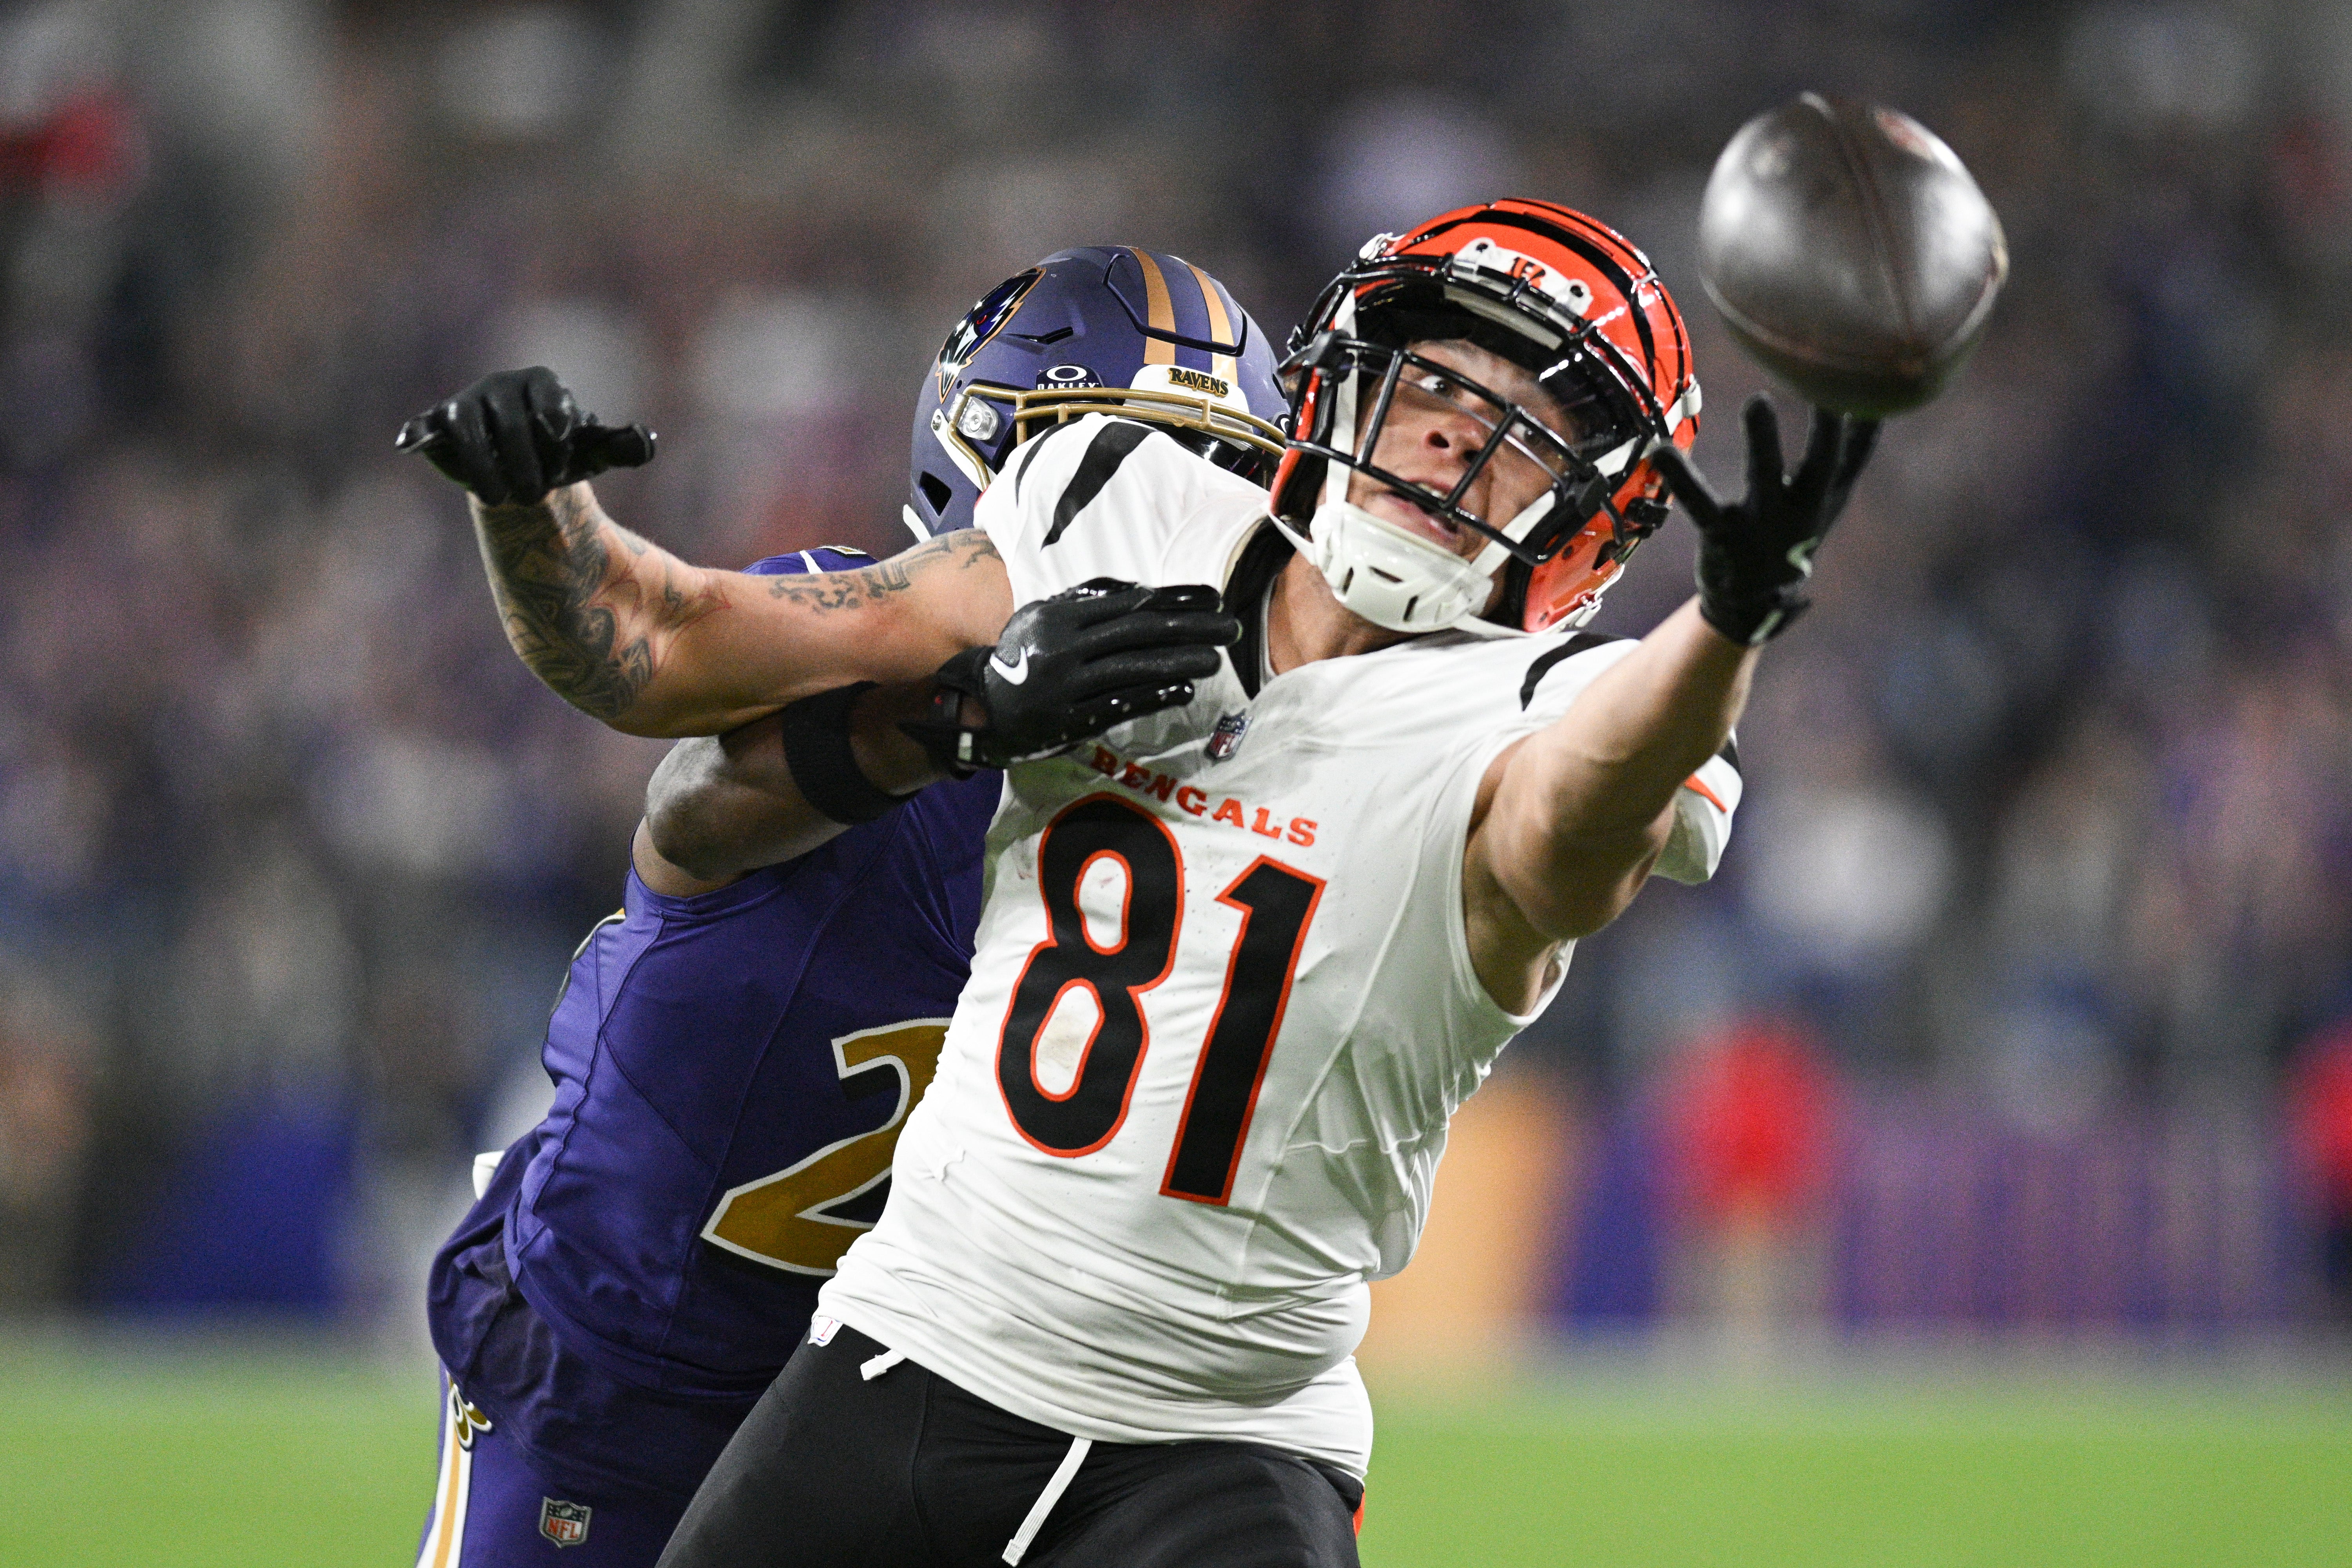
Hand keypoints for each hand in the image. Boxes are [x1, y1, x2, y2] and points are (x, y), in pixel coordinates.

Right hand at [395, 367, 655, 505]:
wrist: (520, 465)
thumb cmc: (558, 454)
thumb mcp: (591, 454)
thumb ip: (621, 447)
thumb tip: (647, 441)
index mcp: (542, 383)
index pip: (549, 408)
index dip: (557, 444)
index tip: (562, 471)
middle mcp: (502, 385)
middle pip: (511, 425)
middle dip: (525, 466)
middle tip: (535, 496)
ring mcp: (468, 402)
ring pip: (469, 429)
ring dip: (485, 468)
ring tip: (501, 499)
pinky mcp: (439, 423)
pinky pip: (427, 426)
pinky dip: (418, 433)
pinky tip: (410, 444)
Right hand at [905, 579, 1240, 772]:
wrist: (981, 706)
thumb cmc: (1023, 655)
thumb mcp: (1045, 615)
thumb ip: (1089, 599)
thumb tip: (1142, 591)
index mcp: (1061, 615)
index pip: (1130, 603)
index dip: (1175, 599)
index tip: (1214, 597)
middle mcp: (1064, 647)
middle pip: (1138, 633)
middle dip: (1190, 628)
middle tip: (1230, 628)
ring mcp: (1067, 685)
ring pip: (1133, 669)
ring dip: (1179, 663)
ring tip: (1216, 660)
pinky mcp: (1070, 720)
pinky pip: (1119, 705)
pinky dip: (1153, 696)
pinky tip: (1183, 690)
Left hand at [1650, 396, 1876, 645]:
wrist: (1755, 603)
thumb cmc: (1794, 533)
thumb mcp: (1832, 496)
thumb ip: (1854, 452)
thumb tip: (1878, 406)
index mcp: (1827, 495)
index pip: (1855, 455)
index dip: (1869, 423)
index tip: (1878, 381)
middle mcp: (1801, 508)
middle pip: (1822, 464)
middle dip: (1827, 428)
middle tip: (1828, 386)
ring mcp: (1763, 522)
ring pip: (1766, 476)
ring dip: (1764, 440)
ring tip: (1759, 401)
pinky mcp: (1723, 534)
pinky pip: (1701, 503)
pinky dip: (1681, 477)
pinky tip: (1663, 452)